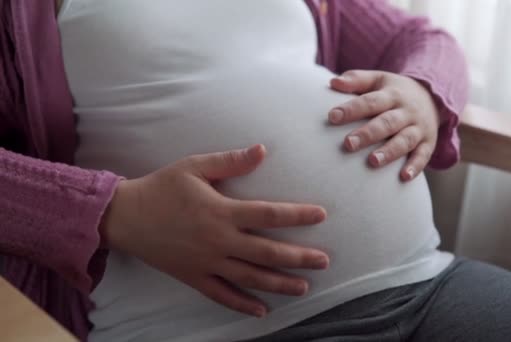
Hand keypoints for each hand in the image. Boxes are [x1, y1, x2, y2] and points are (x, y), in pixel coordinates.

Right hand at [99, 145, 328, 316]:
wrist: (125, 216)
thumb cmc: (162, 187)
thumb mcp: (194, 166)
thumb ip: (230, 161)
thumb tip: (262, 150)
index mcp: (222, 211)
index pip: (269, 214)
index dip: (298, 215)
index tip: (321, 215)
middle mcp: (219, 240)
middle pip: (267, 252)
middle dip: (299, 258)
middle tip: (324, 260)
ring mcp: (207, 263)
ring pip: (250, 278)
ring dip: (280, 284)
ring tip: (304, 287)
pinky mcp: (193, 277)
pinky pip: (222, 295)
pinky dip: (242, 305)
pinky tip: (262, 311)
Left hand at [328, 70, 439, 180]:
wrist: (433, 98)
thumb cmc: (394, 92)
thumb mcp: (378, 80)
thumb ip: (356, 80)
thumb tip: (333, 82)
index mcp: (392, 94)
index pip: (371, 101)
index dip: (352, 109)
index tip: (332, 117)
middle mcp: (407, 111)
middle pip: (387, 122)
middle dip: (368, 134)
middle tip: (348, 144)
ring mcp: (419, 128)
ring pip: (405, 140)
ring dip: (390, 152)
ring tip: (372, 162)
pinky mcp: (428, 143)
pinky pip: (423, 155)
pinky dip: (415, 166)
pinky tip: (404, 177)